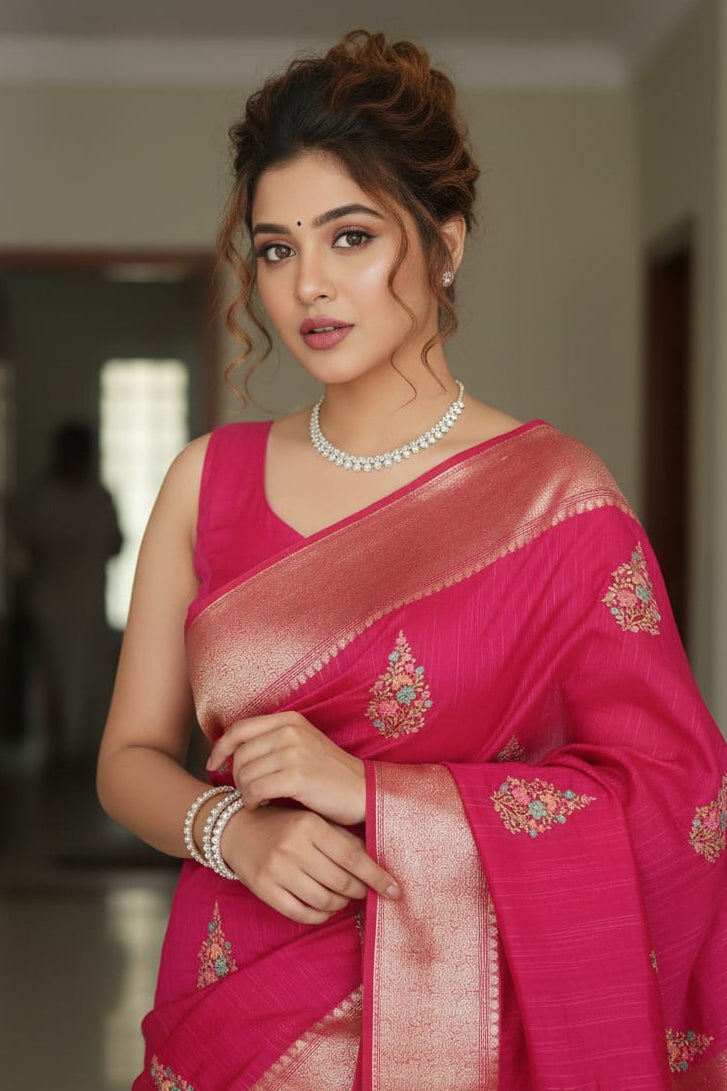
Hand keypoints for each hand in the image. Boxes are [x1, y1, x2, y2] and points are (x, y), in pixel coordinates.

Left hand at [207, 711, 365, 824]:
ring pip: (245, 774)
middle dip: (235, 777)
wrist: (362, 790)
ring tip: (257, 800)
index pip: (239, 729)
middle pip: (240, 754)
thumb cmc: (328, 773)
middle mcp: (290, 731)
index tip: (214, 765)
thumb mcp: (301, 745)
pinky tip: (262, 805)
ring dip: (244, 792)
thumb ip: (271, 742)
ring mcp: (294, 752)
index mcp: (289, 719)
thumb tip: (230, 753)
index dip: (221, 748)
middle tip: (246, 792)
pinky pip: (256, 789)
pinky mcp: (297, 776)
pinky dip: (253, 801)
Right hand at [221, 804, 400, 924]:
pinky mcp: (264, 890)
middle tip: (362, 890)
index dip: (377, 877)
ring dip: (339, 904)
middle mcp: (294, 847)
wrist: (237, 829)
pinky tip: (323, 908)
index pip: (353, 857)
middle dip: (358, 891)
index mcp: (310, 825)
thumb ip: (343, 839)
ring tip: (341, 897)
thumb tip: (377, 863)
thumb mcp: (313, 820)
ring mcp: (277, 870)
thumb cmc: (284, 824)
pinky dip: (319, 915)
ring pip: (323, 901)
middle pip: (341, 882)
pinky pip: (302, 914)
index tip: (396, 891)